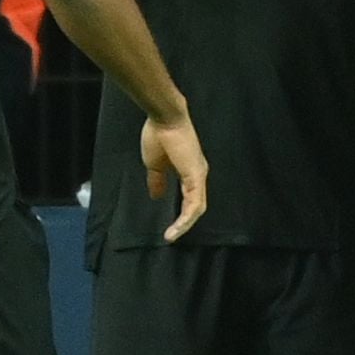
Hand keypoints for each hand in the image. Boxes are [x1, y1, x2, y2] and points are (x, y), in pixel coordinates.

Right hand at [139, 112, 208, 241]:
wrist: (163, 118)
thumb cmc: (159, 135)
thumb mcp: (155, 165)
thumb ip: (158, 181)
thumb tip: (156, 195)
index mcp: (189, 172)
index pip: (190, 199)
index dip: (182, 214)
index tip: (170, 226)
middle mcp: (198, 174)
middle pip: (196, 207)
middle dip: (184, 224)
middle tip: (171, 236)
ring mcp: (199, 175)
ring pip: (197, 208)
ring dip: (184, 225)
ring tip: (171, 236)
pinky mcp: (196, 175)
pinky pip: (194, 203)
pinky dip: (186, 217)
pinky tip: (176, 227)